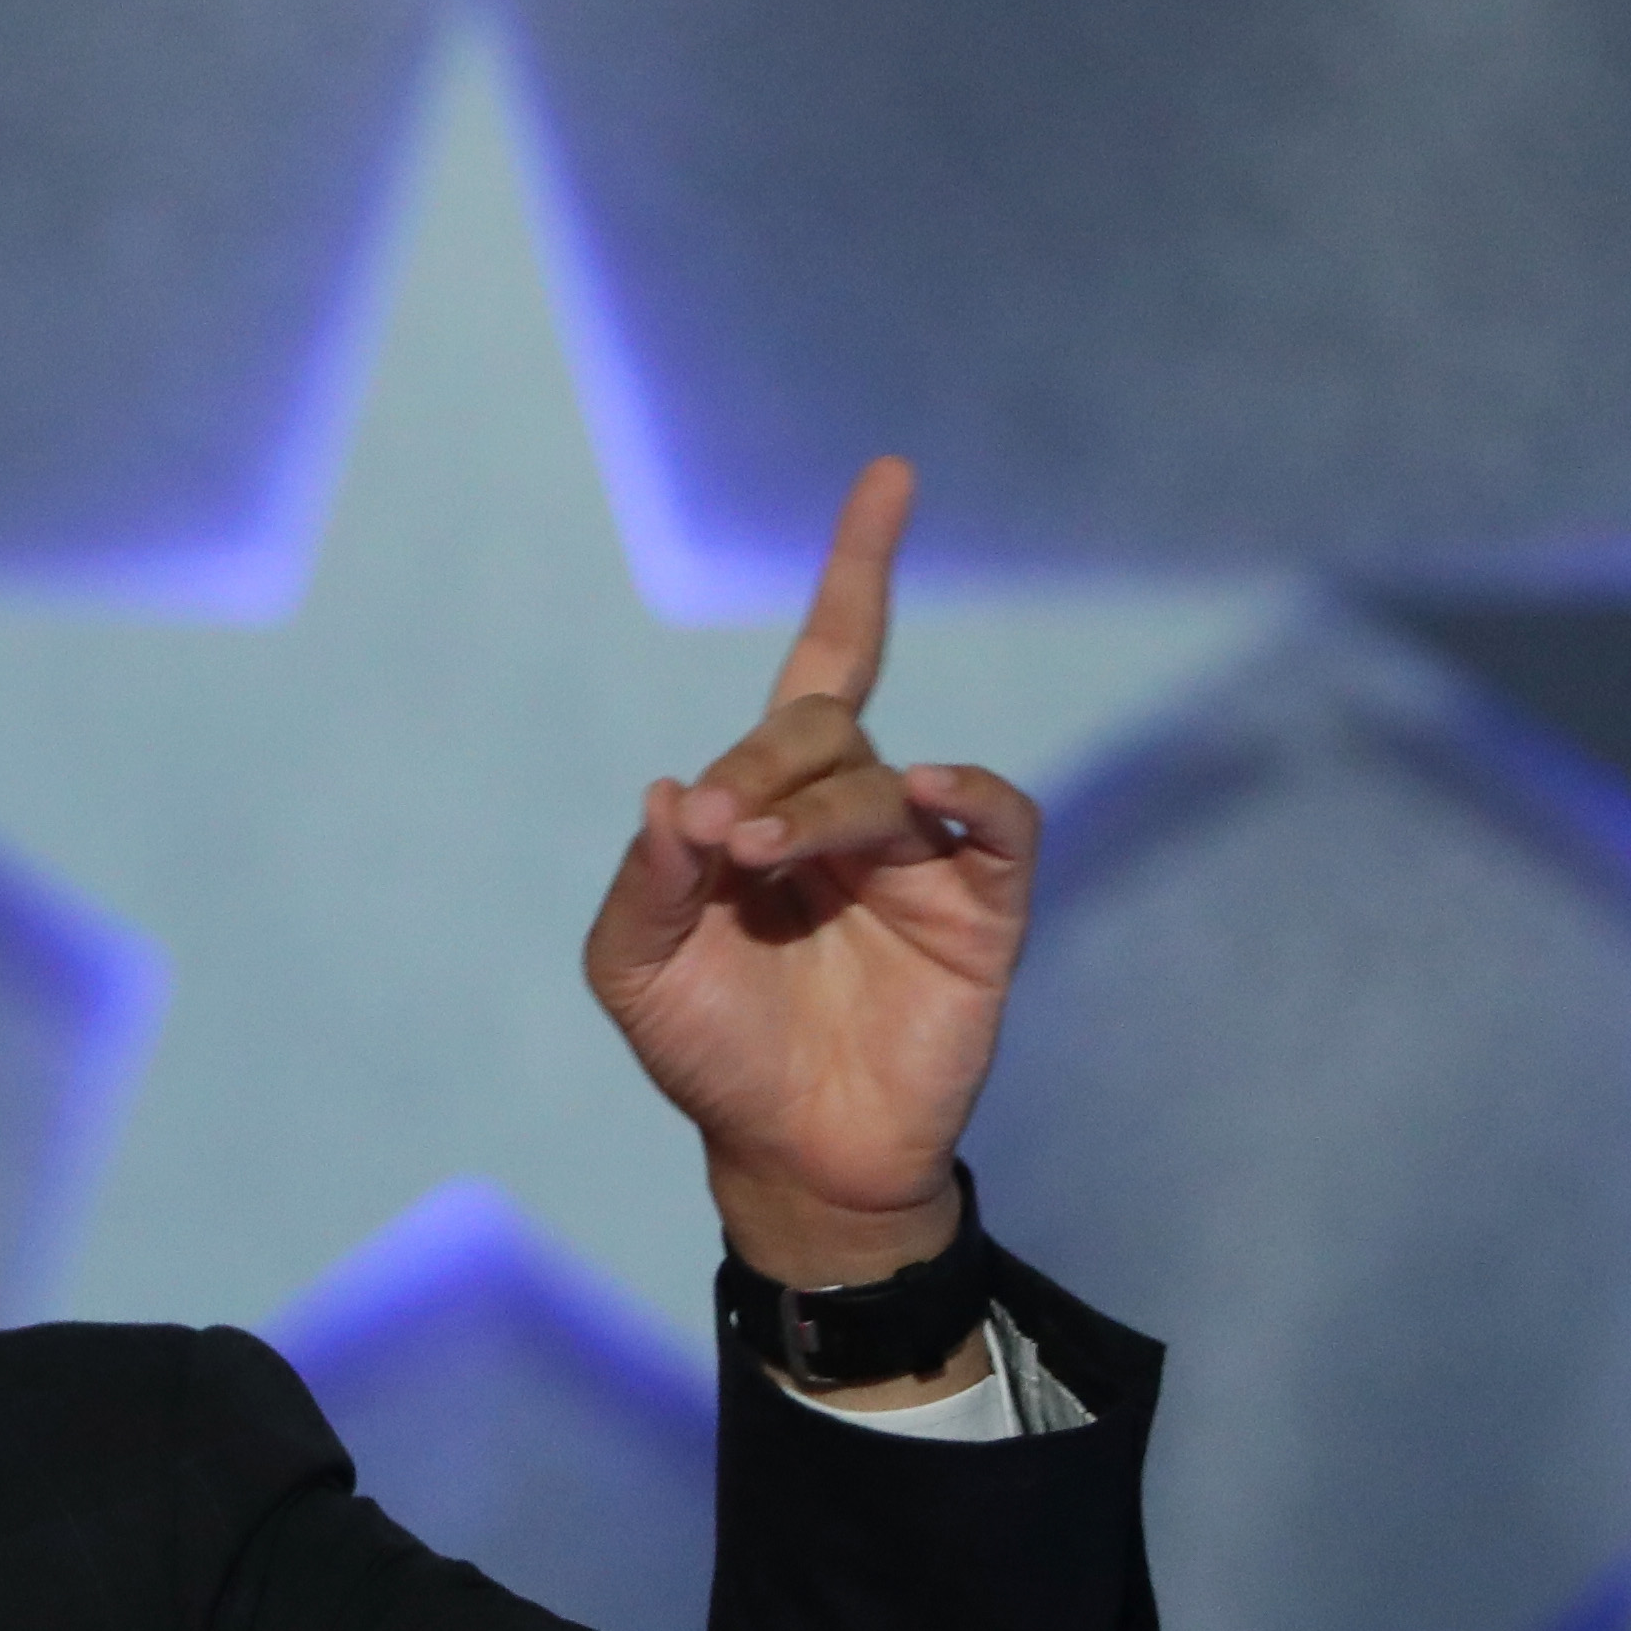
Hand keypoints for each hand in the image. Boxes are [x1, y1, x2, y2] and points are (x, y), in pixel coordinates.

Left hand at [583, 457, 1038, 1291]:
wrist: (790, 1155)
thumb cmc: (711, 1051)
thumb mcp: (636, 969)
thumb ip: (643, 882)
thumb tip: (672, 798)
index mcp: (774, 804)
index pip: (826, 665)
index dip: (859, 571)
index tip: (891, 476)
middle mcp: (853, 814)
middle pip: (819, 730)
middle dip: (764, 767)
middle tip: (721, 837)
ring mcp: (922, 859)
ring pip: (881, 783)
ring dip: (818, 809)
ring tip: (757, 858)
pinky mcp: (981, 910)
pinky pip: (994, 822)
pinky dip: (963, 797)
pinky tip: (921, 799)